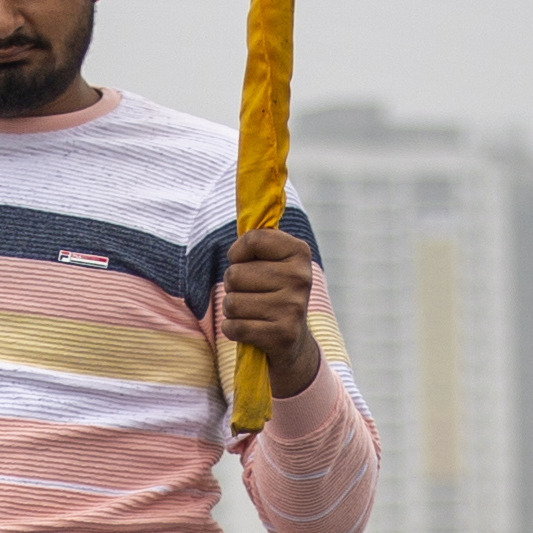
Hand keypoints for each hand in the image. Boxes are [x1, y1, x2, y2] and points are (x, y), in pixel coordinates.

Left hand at [216, 222, 326, 400]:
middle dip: (234, 287)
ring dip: (233, 310)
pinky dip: (233, 330)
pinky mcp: (282, 335)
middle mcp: (301, 278)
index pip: (251, 240)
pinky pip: (234, 327)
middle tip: (252, 295)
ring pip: (231, 302)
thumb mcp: (272, 263)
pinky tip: (249, 330)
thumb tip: (248, 189)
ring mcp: (293, 308)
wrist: (293, 344)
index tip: (245, 263)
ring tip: (252, 313)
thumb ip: (257, 240)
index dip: (237, 254)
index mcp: (300, 253)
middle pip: (235, 275)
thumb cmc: (273, 294)